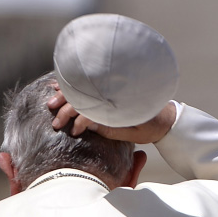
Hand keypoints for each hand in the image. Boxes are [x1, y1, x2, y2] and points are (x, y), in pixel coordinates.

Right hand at [47, 90, 175, 143]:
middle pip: (83, 96)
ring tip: (50, 104)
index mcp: (119, 103)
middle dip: (65, 109)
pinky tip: (58, 87)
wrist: (167, 116)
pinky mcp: (109, 87)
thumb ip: (110, 129)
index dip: (80, 121)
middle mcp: (113, 92)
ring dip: (64, 95)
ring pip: (81, 88)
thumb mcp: (133, 133)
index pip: (92, 108)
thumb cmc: (151, 126)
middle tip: (55, 123)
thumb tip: (86, 124)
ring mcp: (110, 87)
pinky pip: (87, 83)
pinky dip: (72, 85)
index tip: (74, 132)